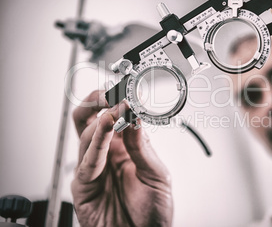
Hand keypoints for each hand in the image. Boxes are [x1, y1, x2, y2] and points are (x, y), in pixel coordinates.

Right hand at [71, 91, 172, 226]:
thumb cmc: (153, 211)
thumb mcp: (157, 175)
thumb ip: (144, 147)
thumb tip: (136, 116)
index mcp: (125, 148)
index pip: (114, 117)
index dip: (117, 101)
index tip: (127, 91)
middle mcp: (107, 154)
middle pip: (89, 119)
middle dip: (96, 102)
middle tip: (109, 92)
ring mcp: (94, 168)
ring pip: (85, 135)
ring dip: (100, 119)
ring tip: (114, 110)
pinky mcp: (84, 186)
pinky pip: (86, 161)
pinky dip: (95, 142)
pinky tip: (104, 128)